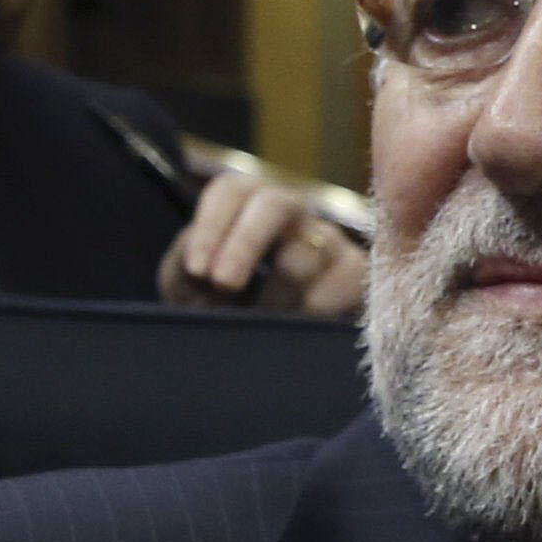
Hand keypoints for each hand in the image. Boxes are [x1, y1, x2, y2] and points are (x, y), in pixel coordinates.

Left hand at [158, 173, 366, 315]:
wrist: (262, 349)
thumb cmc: (222, 308)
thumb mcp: (193, 289)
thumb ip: (186, 272)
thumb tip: (200, 272)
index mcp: (244, 207)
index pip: (230, 191)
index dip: (212, 225)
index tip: (198, 270)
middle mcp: (290, 215)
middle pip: (274, 204)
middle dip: (244, 243)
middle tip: (222, 283)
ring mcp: (327, 241)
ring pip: (304, 254)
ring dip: (272, 295)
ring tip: (256, 325)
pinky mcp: (355, 273)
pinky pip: (339, 285)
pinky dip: (311, 312)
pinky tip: (293, 328)